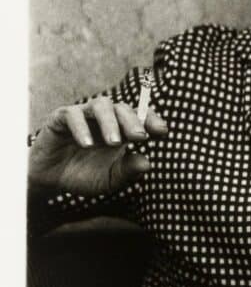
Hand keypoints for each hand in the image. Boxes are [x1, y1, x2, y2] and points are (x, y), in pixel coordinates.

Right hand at [28, 95, 167, 196]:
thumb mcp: (110, 179)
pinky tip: (87, 144)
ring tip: (114, 142)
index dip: (152, 120)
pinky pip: (72, 115)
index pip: (141, 116)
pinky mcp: (60, 118)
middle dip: (133, 122)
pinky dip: (81, 127)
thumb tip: (147, 163)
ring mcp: (84, 115)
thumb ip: (128, 171)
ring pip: (101, 105)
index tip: (162, 131)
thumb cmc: (85, 176)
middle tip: (139, 137)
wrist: (52, 181)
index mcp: (122, 130)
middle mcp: (105, 118)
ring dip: (110, 122)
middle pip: (123, 108)